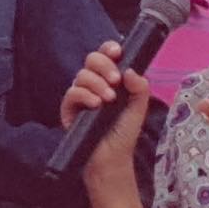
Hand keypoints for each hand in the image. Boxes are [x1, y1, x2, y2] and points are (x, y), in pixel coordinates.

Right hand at [60, 38, 151, 193]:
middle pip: (92, 59)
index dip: (110, 48)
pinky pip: (72, 93)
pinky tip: (95, 105)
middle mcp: (94, 84)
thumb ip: (139, 87)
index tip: (117, 51)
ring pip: (82, 75)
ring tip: (108, 99)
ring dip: (97, 83)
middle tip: (115, 80)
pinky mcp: (68, 109)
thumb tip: (129, 70)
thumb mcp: (138, 108)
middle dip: (104, 65)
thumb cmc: (124, 133)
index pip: (107, 56)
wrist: (112, 159)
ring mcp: (80, 96)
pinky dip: (84, 95)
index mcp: (110, 79)